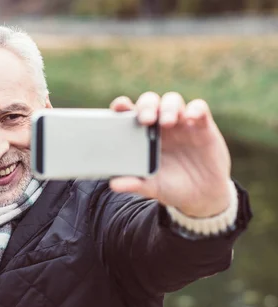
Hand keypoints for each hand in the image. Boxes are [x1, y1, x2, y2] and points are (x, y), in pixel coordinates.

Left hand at [110, 92, 231, 217]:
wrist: (200, 196)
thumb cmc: (170, 186)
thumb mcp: (151, 187)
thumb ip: (133, 183)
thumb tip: (114, 184)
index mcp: (142, 135)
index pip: (129, 113)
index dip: (123, 105)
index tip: (119, 106)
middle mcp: (159, 124)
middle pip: (150, 101)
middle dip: (146, 106)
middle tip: (145, 120)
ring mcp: (181, 123)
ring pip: (173, 100)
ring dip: (168, 107)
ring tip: (167, 122)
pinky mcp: (203, 126)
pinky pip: (199, 108)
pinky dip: (195, 109)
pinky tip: (191, 119)